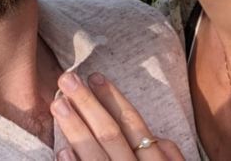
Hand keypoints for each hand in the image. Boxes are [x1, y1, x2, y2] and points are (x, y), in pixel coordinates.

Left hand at [52, 71, 184, 160]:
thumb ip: (173, 158)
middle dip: (88, 104)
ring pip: (96, 155)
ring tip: (58, 105)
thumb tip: (160, 137)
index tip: (95, 77)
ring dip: (76, 128)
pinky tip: (61, 150)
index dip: (114, 99)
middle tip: (67, 79)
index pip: (134, 124)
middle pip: (111, 134)